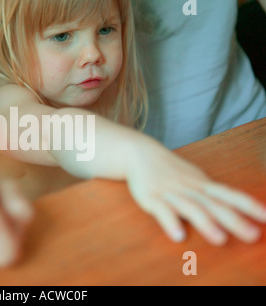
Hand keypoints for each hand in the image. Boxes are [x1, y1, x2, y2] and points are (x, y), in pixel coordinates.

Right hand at [125, 139, 265, 244]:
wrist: (139, 152)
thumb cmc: (170, 170)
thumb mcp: (193, 178)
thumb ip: (211, 194)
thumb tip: (237, 207)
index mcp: (201, 184)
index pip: (228, 194)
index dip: (248, 205)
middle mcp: (189, 188)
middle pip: (214, 204)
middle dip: (234, 220)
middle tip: (252, 235)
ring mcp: (170, 193)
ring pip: (190, 208)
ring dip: (205, 223)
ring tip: (220, 239)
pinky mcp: (151, 198)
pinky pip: (162, 211)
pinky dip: (170, 222)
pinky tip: (178, 236)